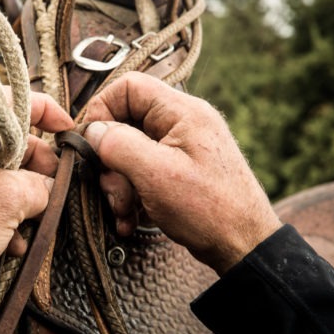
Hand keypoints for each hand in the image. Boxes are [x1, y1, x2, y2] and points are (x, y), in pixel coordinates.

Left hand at [0, 90, 73, 287]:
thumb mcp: (9, 198)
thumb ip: (40, 185)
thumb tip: (51, 187)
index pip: (11, 102)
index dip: (48, 113)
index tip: (69, 132)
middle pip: (11, 143)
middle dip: (37, 170)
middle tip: (54, 190)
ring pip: (2, 176)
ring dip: (23, 201)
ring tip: (33, 224)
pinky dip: (4, 218)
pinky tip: (13, 243)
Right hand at [83, 72, 281, 274]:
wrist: (243, 247)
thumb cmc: (209, 210)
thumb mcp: (156, 175)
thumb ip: (119, 145)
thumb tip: (93, 131)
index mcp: (182, 112)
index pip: (129, 86)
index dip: (102, 109)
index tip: (91, 143)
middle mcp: (181, 124)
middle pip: (125, 123)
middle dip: (110, 160)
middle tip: (112, 190)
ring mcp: (180, 148)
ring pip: (129, 152)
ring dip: (118, 184)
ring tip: (124, 211)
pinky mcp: (177, 170)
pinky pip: (142, 171)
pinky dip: (131, 194)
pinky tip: (130, 218)